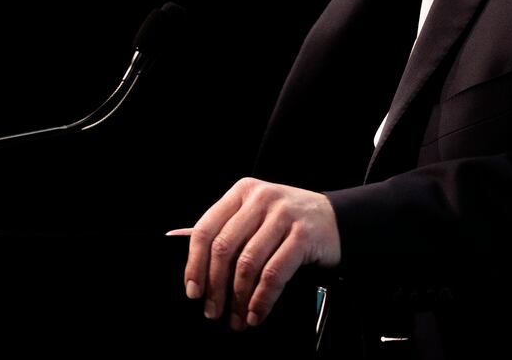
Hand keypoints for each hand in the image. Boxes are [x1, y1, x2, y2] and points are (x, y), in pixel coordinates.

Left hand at [166, 177, 340, 330]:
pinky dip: (262, 299)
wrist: (336, 219)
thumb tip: (174, 238)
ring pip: (248, 263)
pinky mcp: (303, 235)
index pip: (206, 228)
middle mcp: (261, 198)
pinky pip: (274, 273)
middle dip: (215, 286)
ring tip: (236, 319)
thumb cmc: (287, 221)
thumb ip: (221, 226)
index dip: (195, 263)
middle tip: (212, 312)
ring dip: (238, 298)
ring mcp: (284, 215)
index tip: (192, 291)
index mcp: (242, 192)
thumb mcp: (253, 214)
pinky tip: (256, 313)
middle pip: (224, 248)